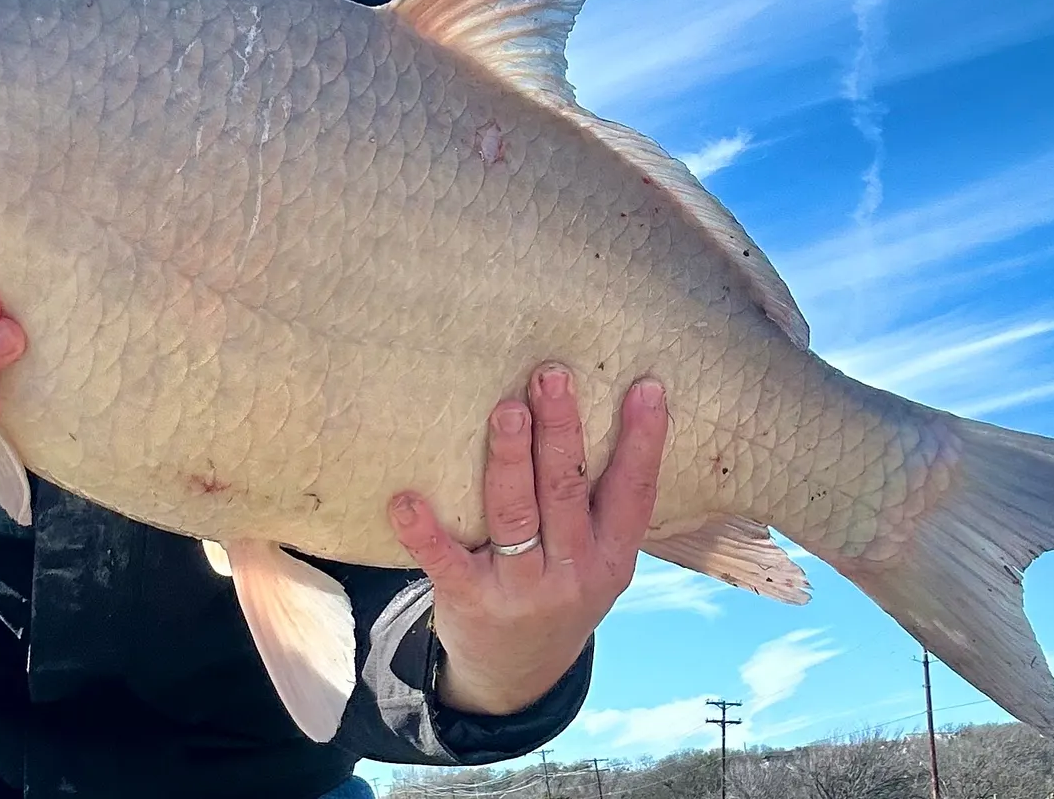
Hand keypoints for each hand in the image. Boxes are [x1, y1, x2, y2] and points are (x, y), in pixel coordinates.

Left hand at [389, 364, 668, 714]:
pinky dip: (425, 532)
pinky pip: (445, 561)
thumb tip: (591, 408)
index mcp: (612, 557)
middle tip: (551, 376)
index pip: (634, 492)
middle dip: (561, 431)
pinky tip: (406, 500)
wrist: (516, 677)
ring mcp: (520, 589)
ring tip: (507, 411)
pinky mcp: (469, 600)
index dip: (644, 441)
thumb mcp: (599, 562)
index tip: (646, 388)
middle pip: (567, 492)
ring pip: (516, 516)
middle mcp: (572, 572)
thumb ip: (599, 505)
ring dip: (511, 460)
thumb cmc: (559, 591)